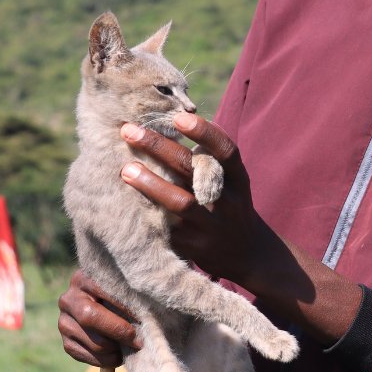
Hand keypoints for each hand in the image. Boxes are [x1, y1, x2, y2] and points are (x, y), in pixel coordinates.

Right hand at [57, 269, 139, 366]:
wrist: (101, 305)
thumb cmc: (120, 294)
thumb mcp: (122, 286)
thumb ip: (129, 293)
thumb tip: (146, 310)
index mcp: (82, 278)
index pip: (102, 292)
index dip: (124, 306)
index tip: (143, 317)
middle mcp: (68, 299)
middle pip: (90, 316)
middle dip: (118, 330)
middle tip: (138, 340)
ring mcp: (64, 321)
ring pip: (92, 341)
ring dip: (115, 349)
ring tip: (131, 348)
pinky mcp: (65, 342)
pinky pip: (86, 356)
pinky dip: (106, 360)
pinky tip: (118, 355)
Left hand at [120, 114, 362, 342]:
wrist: (248, 254)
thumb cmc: (229, 204)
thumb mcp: (232, 182)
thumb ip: (208, 160)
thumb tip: (163, 126)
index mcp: (239, 180)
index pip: (227, 151)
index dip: (205, 133)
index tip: (179, 118)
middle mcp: (228, 202)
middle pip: (192, 170)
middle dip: (159, 147)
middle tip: (129, 131)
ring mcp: (211, 226)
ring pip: (179, 202)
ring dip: (150, 184)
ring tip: (125, 169)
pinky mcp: (193, 247)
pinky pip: (166, 227)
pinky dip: (147, 213)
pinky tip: (124, 202)